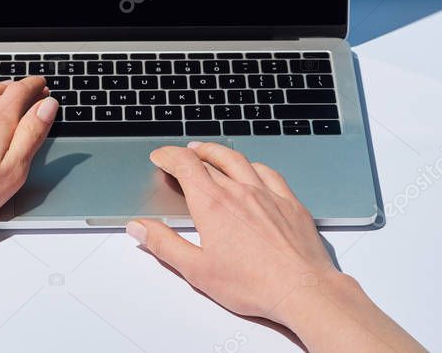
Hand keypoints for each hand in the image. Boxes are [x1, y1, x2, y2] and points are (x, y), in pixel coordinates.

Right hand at [127, 143, 425, 351]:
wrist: (302, 288)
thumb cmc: (253, 284)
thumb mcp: (196, 270)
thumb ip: (164, 244)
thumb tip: (139, 228)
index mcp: (213, 204)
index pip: (185, 165)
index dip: (168, 156)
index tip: (160, 157)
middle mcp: (239, 191)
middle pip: (209, 160)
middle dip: (190, 155)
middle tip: (181, 157)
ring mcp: (267, 193)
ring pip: (239, 160)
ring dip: (219, 153)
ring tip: (209, 153)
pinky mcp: (289, 202)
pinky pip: (268, 172)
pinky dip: (253, 166)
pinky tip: (252, 170)